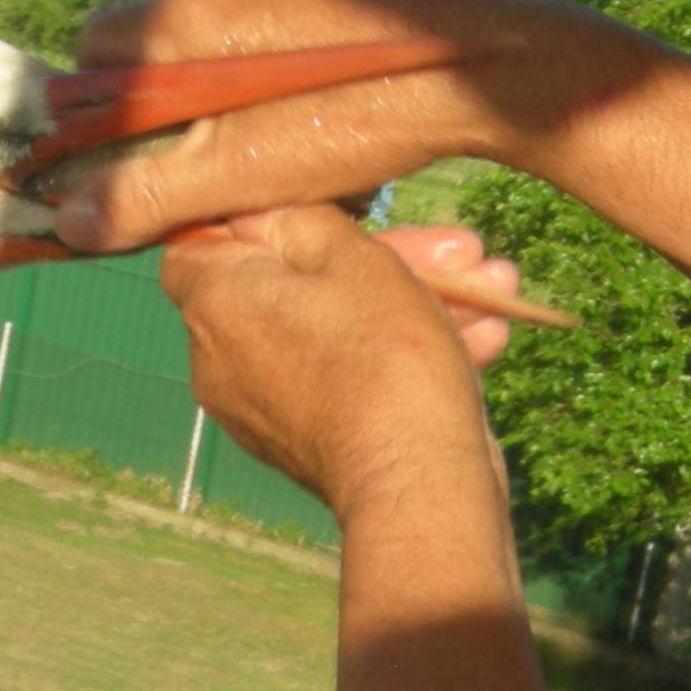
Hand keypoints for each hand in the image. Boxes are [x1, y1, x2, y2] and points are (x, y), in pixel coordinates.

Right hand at [53, 0, 672, 258]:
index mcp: (187, 16)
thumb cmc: (356, 125)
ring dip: (228, 60)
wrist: (483, 68)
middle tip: (212, 141)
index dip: (106, 100)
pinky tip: (323, 82)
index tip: (139, 143)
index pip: (98, 43)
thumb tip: (67, 221)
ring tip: (279, 116)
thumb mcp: (243, 176)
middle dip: (170, 82)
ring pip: (223, 11)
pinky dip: (281, 36)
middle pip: (160, 24)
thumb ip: (147, 197)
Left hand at [160, 205, 512, 519]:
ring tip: (491, 289)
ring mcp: (260, 406)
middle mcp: (219, 359)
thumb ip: (299, 219)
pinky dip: (402, 356)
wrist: (416, 479)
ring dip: (413, 303)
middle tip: (458, 250)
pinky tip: (482, 338)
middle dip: (382, 258)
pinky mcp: (304, 439)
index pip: (199, 243)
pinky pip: (346, 377)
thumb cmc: (382, 355)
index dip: (258, 220)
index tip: (319, 213)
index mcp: (213, 304)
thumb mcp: (349, 255)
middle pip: (292, 285)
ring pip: (334, 331)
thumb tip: (263, 211)